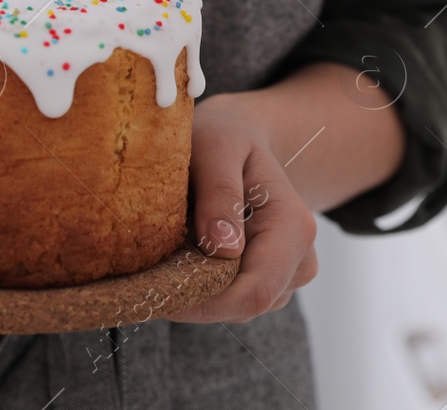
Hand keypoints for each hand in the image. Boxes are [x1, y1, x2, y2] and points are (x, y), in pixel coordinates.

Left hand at [164, 93, 318, 323]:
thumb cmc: (223, 137)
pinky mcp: (268, 282)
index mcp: (292, 227)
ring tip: (169, 248)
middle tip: (147, 268)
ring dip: (196, 290)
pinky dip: (201, 286)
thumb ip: (220, 191)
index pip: (253, 292)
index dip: (202, 303)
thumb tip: (224, 249)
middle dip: (193, 297)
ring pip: (234, 308)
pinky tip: (184, 254)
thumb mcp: (216, 147)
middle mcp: (299, 258)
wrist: (239, 138)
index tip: (154, 292)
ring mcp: (287, 275)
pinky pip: (231, 301)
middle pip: (242, 306)